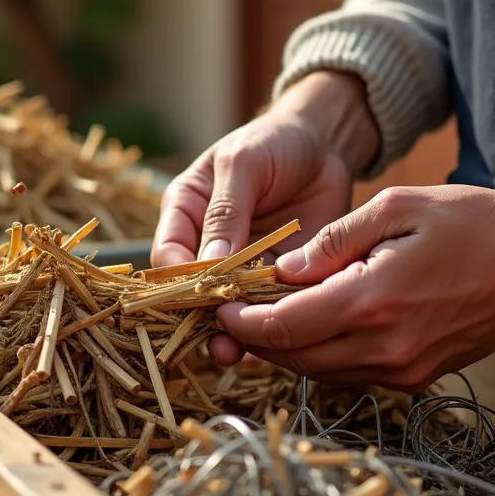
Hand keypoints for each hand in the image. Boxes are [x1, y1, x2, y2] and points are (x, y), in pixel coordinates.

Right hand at [152, 70, 379, 363]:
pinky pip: (267, 306)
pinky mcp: (276, 276)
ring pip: (228, 305)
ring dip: (233, 330)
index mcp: (184, 213)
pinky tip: (273, 345)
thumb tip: (209, 263)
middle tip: (217, 340)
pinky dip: (270, 325)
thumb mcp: (243, 164)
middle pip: (193, 290)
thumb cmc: (273, 142)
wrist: (325, 144)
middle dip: (202, 317)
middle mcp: (206, 245)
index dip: (177, 280)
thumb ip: (226, 211)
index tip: (197, 297)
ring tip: (237, 353)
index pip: (168, 255)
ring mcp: (241, 264)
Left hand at [216, 184, 494, 392]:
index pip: (280, 327)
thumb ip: (332, 240)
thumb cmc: (475, 223)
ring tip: (262, 318)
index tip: (219, 304)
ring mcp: (403, 369)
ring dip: (285, 350)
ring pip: (318, 373)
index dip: (240, 319)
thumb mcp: (397, 208)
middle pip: (291, 358)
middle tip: (229, 313)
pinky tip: (312, 326)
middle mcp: (384, 348)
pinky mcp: (417, 377)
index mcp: (372, 302)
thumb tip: (282, 269)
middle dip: (253, 339)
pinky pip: (349, 374)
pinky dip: (321, 355)